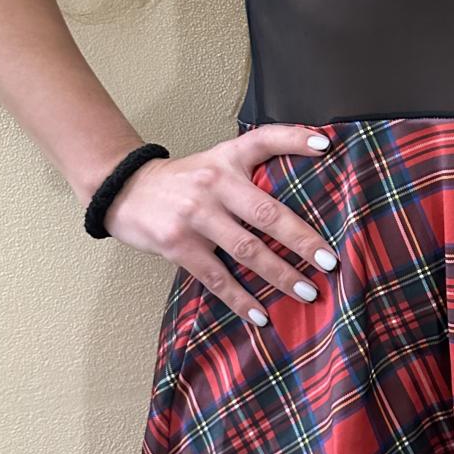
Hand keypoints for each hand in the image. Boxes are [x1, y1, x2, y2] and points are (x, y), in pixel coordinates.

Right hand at [99, 123, 339, 325]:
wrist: (125, 190)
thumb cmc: (184, 180)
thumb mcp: (216, 160)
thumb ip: (252, 166)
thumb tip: (305, 179)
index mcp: (227, 161)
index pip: (263, 140)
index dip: (294, 139)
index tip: (325, 146)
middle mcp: (214, 185)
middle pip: (265, 213)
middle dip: (301, 239)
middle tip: (329, 261)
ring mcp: (194, 217)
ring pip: (246, 250)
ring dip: (279, 275)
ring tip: (308, 292)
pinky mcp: (177, 245)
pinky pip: (215, 278)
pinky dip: (240, 299)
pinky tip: (261, 315)